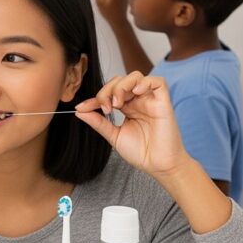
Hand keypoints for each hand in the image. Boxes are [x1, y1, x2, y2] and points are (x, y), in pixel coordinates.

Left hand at [75, 72, 193, 178]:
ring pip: (135, 77)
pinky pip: (158, 82)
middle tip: (106, 108)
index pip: (108, 93)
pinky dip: (145, 82)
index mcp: (127, 107)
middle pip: (120, 80)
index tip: (81, 108)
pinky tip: (136, 93)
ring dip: (122, 86)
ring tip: (118, 103)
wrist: (158, 165)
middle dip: (106, 90)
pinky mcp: (164, 102)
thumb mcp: (114, 136)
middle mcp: (138, 101)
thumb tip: (79, 111)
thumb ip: (98, 122)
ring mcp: (150, 101)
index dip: (94, 98)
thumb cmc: (141, 152)